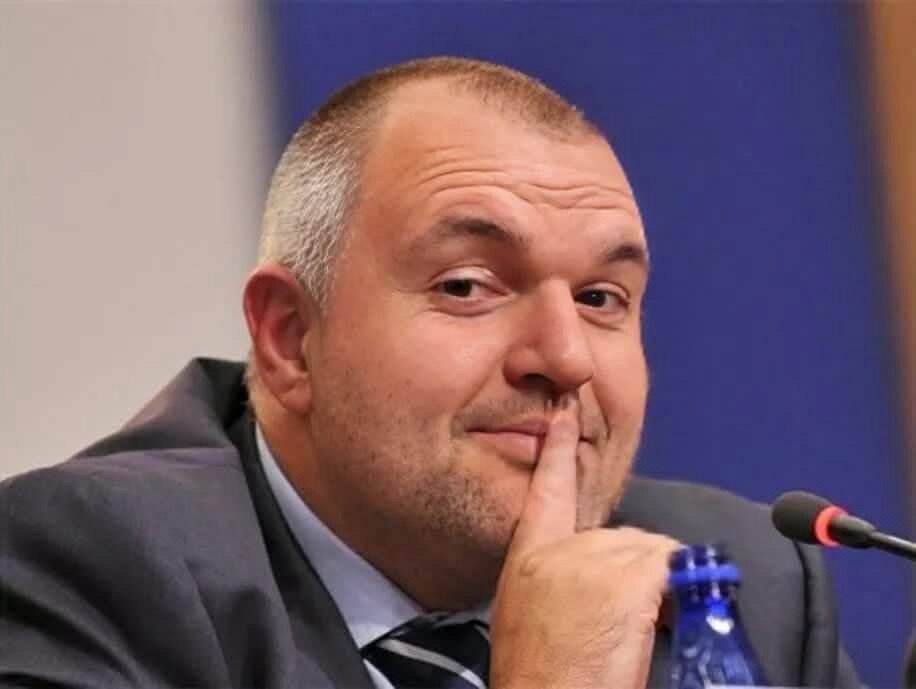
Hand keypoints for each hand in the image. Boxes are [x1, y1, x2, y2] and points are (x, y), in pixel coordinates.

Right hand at [489, 394, 679, 688]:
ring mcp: (589, 561)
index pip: (544, 492)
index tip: (565, 412)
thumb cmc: (543, 676)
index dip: (557, 451)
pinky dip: (678, 596)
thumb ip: (561, 578)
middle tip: (630, 623)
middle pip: (623, 535)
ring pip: (653, 552)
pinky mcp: (622, 578)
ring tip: (636, 634)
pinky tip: (656, 626)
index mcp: (526, 561)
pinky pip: (671, 569)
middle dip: (640, 573)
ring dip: (660, 589)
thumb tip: (606, 575)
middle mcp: (556, 552)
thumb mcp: (532, 616)